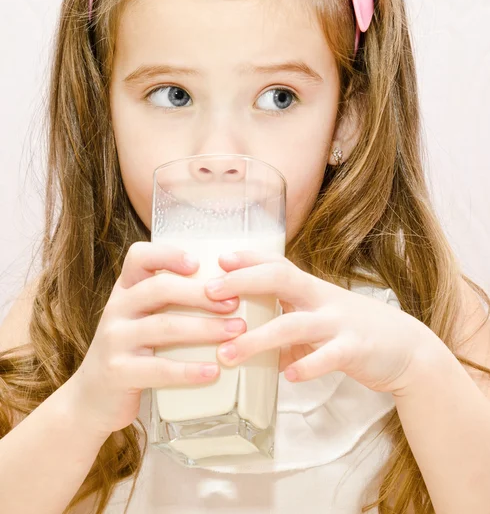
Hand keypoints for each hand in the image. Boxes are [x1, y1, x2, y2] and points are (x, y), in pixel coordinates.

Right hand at [69, 242, 244, 436]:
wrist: (91, 400)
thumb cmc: (131, 352)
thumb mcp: (140, 319)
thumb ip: (167, 303)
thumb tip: (227, 291)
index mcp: (125, 290)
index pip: (139, 257)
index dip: (168, 255)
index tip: (199, 264)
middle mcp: (117, 309)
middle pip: (159, 289)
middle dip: (202, 294)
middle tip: (234, 302)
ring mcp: (114, 340)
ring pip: (164, 327)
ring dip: (205, 328)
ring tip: (236, 332)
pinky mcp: (118, 372)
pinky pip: (159, 369)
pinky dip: (189, 371)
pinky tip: (213, 371)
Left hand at [205, 252, 439, 395]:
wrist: (406, 348)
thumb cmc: (352, 331)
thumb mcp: (319, 319)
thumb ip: (286, 326)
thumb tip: (248, 341)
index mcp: (311, 289)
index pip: (276, 263)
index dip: (248, 258)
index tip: (219, 259)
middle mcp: (322, 298)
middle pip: (280, 278)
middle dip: (243, 281)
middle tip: (209, 292)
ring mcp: (339, 322)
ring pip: (294, 324)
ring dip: (258, 338)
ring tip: (227, 354)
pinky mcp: (355, 348)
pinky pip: (329, 356)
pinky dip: (307, 366)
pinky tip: (287, 376)